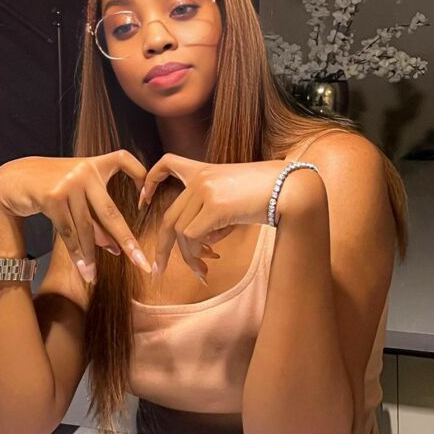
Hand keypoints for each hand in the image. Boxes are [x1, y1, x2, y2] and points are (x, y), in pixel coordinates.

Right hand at [0, 150, 152, 283]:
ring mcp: (68, 184)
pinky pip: (68, 231)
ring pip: (85, 227)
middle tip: (141, 262)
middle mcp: (84, 172)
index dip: (140, 176)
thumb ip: (95, 215)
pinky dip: (76, 253)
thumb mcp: (76, 195)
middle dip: (126, 240)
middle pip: (110, 211)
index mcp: (94, 164)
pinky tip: (83, 268)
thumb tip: (114, 247)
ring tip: (96, 275)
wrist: (13, 179)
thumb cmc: (51, 187)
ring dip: (91, 255)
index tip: (146, 200)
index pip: (125, 160)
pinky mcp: (53, 197)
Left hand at [139, 154, 309, 279]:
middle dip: (163, 247)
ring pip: (181, 232)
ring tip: (204, 269)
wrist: (291, 189)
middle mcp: (200, 177)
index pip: (168, 163)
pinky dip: (198, 254)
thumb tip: (198, 247)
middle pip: (169, 216)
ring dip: (190, 257)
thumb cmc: (267, 196)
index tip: (143, 200)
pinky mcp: (215, 205)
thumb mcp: (233, 201)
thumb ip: (211, 217)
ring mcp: (205, 190)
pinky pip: (193, 237)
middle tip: (158, 270)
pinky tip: (212, 260)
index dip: (150, 180)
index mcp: (205, 170)